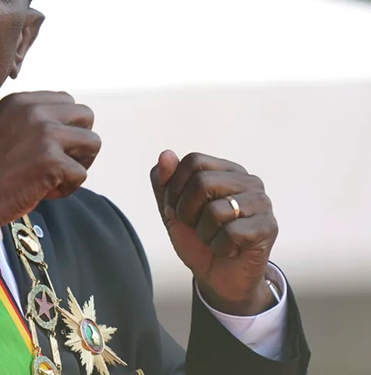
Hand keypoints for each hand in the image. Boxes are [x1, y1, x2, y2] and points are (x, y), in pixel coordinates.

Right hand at [0, 91, 100, 224]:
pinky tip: (44, 191)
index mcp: (21, 101)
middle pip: (85, 115)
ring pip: (93, 142)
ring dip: (79, 163)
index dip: (65, 126)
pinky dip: (67, 189)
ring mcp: (45, 134)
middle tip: (59, 161)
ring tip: (55, 176)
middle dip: (79, 141)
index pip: (66, 100)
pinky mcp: (52, 161)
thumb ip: (34, 118)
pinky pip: (81, 174)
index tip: (47, 146)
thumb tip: (72, 122)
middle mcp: (34, 111)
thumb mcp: (5, 127)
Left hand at [150, 151, 278, 314]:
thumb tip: (166, 154)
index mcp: (225, 170)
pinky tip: (229, 249)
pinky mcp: (268, 227)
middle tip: (195, 226)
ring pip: (215, 210)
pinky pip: (231, 234)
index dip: (175, 187)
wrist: (218, 277)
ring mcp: (262, 203)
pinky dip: (220, 247)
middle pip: (202, 182)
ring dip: (204, 233)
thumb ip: (164, 182)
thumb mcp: (172, 209)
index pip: (193, 161)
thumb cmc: (197, 239)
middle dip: (187, 211)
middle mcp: (248, 181)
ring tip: (214, 238)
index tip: (176, 208)